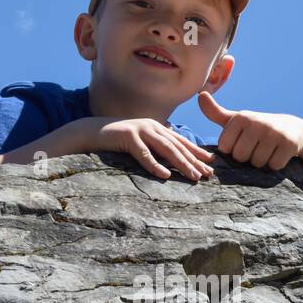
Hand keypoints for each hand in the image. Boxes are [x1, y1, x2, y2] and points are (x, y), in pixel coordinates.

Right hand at [84, 117, 215, 181]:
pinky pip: (143, 154)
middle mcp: (152, 126)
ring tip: (193, 176)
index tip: (211, 162)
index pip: (180, 141)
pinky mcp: (127, 137)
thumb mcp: (139, 141)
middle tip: (208, 173)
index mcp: (156, 127)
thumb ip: (153, 146)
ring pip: (166, 149)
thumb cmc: (115, 140)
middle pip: (177, 145)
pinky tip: (165, 175)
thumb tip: (169, 160)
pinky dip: (155, 165)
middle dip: (194, 160)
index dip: (196, 151)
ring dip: (181, 163)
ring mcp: (140, 130)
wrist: (91, 132)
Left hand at [198, 91, 302, 170]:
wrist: (291, 128)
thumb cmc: (255, 128)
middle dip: (246, 157)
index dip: (232, 149)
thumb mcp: (235, 120)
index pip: (224, 148)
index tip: (241, 141)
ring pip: (256, 162)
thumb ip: (215, 112)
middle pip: (240, 156)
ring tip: (266, 149)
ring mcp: (274, 133)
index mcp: (241, 118)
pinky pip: (273, 165)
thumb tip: (200, 95)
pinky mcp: (289, 143)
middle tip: (255, 147)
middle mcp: (257, 123)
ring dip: (260, 161)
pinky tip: (277, 152)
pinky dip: (274, 164)